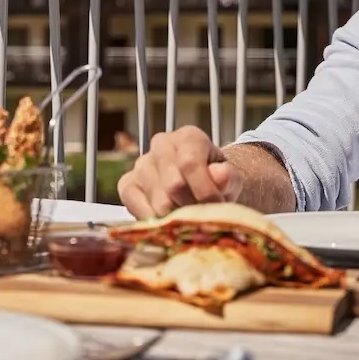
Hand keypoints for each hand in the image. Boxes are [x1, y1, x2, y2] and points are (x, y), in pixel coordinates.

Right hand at [116, 126, 242, 218]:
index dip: (205, 191)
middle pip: (174, 185)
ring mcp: (141, 164)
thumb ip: (229, 177)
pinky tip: (169, 222)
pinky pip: (136, 208)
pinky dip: (155, 222)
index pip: (190, 163)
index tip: (217, 206)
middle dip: (192, 207)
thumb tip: (219, 175)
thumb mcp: (231, 179)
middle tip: (202, 216)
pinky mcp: (127, 185)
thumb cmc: (216, 181)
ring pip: (158, 202)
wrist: (201, 187)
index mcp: (188, 137)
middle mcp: (161, 145)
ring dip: (176, 218)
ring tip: (188, 217)